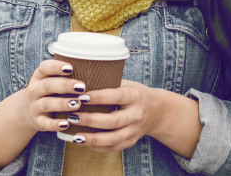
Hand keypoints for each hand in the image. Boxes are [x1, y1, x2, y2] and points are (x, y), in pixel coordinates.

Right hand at [15, 59, 88, 133]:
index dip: (56, 67)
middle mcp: (34, 90)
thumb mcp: (48, 80)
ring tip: (78, 104)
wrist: (24, 112)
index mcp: (39, 77)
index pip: (44, 68)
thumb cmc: (45, 92)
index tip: (71, 68)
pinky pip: (45, 123)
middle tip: (81, 87)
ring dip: (62, 104)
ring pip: (46, 104)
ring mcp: (34, 107)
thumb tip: (90, 66)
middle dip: (65, 85)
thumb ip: (64, 75)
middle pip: (47, 85)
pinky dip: (55, 124)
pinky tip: (67, 123)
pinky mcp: (37, 122)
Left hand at [67, 80, 200, 157]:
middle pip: (113, 121)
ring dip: (92, 138)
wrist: (157, 111)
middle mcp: (136, 114)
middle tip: (73, 116)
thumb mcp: (127, 84)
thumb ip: (108, 84)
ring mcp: (135, 130)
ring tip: (75, 136)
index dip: (98, 97)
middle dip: (91, 120)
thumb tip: (80, 82)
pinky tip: (84, 142)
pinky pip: (113, 147)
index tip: (80, 97)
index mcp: (135, 96)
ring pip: (113, 138)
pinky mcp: (131, 141)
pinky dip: (97, 147)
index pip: (116, 96)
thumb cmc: (135, 94)